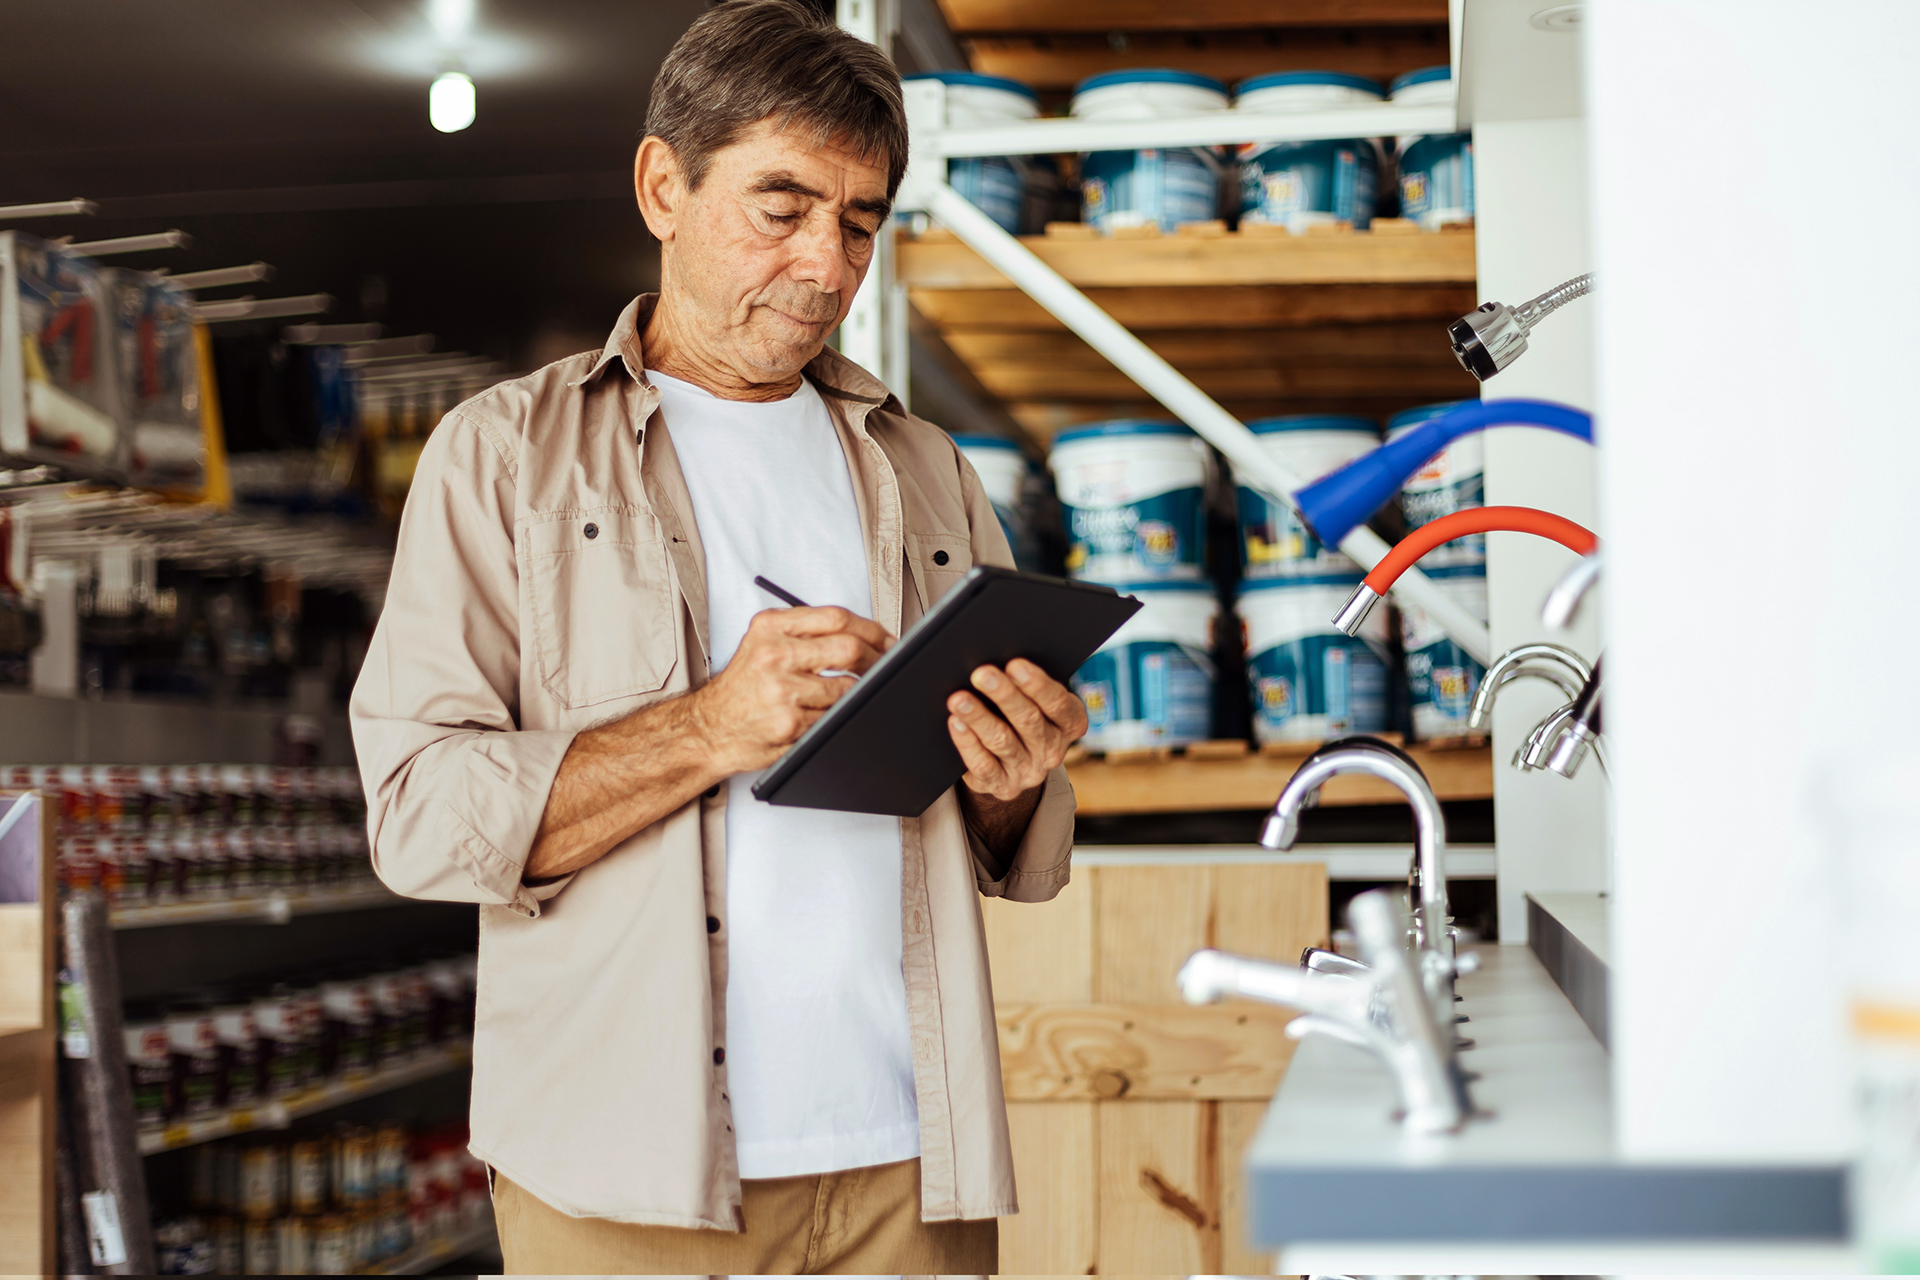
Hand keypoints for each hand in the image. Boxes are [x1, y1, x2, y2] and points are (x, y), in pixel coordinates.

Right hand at [690, 606, 892, 774]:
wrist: (710, 727)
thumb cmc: (744, 686)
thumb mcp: (764, 642)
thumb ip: (807, 630)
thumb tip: (865, 634)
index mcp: (771, 627)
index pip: (836, 618)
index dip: (872, 629)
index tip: (887, 640)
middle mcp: (774, 655)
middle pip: (848, 649)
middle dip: (877, 660)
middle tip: (887, 666)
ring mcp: (782, 691)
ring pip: (846, 689)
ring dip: (856, 694)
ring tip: (849, 695)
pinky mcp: (789, 724)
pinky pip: (833, 718)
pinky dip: (837, 717)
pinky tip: (826, 716)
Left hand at [947, 658, 1088, 801]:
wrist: (1013, 765)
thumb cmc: (1023, 716)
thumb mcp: (1036, 702)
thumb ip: (1026, 684)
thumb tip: (996, 662)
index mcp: (1070, 724)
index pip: (1058, 704)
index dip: (1037, 685)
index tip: (1015, 665)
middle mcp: (1053, 750)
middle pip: (1029, 720)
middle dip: (1004, 695)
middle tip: (981, 674)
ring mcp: (1029, 772)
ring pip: (1002, 741)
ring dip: (978, 717)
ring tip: (959, 699)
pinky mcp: (1003, 786)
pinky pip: (983, 764)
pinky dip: (967, 742)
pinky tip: (955, 723)